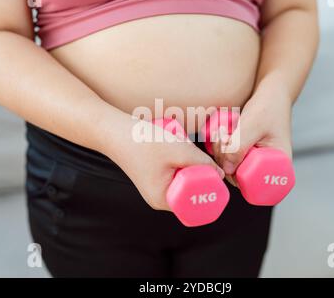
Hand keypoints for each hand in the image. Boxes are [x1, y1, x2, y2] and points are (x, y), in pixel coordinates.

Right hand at [108, 120, 224, 210]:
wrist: (113, 131)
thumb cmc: (142, 142)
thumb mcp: (178, 150)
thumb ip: (202, 162)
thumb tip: (220, 174)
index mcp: (164, 200)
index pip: (196, 202)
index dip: (209, 188)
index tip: (213, 170)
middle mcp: (160, 198)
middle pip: (192, 190)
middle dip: (198, 172)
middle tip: (193, 153)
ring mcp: (157, 187)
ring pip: (185, 178)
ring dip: (189, 162)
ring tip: (179, 146)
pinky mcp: (155, 176)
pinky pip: (176, 171)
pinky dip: (179, 159)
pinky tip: (173, 145)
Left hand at [212, 80, 292, 186]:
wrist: (271, 94)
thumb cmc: (268, 107)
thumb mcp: (254, 124)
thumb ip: (240, 146)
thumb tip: (227, 170)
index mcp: (278, 166)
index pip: (255, 185)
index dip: (237, 174)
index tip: (229, 149)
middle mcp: (267, 168)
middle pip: (238, 177)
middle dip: (225, 158)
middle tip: (223, 136)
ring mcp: (254, 162)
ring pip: (229, 168)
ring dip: (219, 151)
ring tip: (223, 131)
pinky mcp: (244, 154)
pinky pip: (227, 158)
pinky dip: (220, 147)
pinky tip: (222, 133)